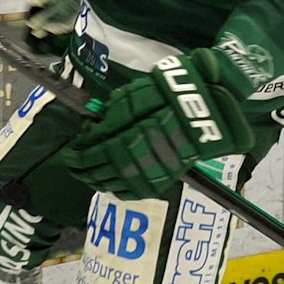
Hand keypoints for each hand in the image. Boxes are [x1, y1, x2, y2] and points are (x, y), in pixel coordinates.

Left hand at [63, 50, 256, 198]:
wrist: (211, 105)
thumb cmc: (174, 92)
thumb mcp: (138, 93)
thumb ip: (114, 111)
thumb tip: (94, 126)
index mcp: (130, 132)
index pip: (95, 148)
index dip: (80, 149)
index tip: (72, 145)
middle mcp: (139, 154)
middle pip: (100, 167)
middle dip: (82, 166)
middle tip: (71, 161)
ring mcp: (152, 169)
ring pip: (114, 182)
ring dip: (94, 179)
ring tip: (84, 173)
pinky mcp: (164, 178)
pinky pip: (134, 191)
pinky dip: (116, 190)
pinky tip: (108, 184)